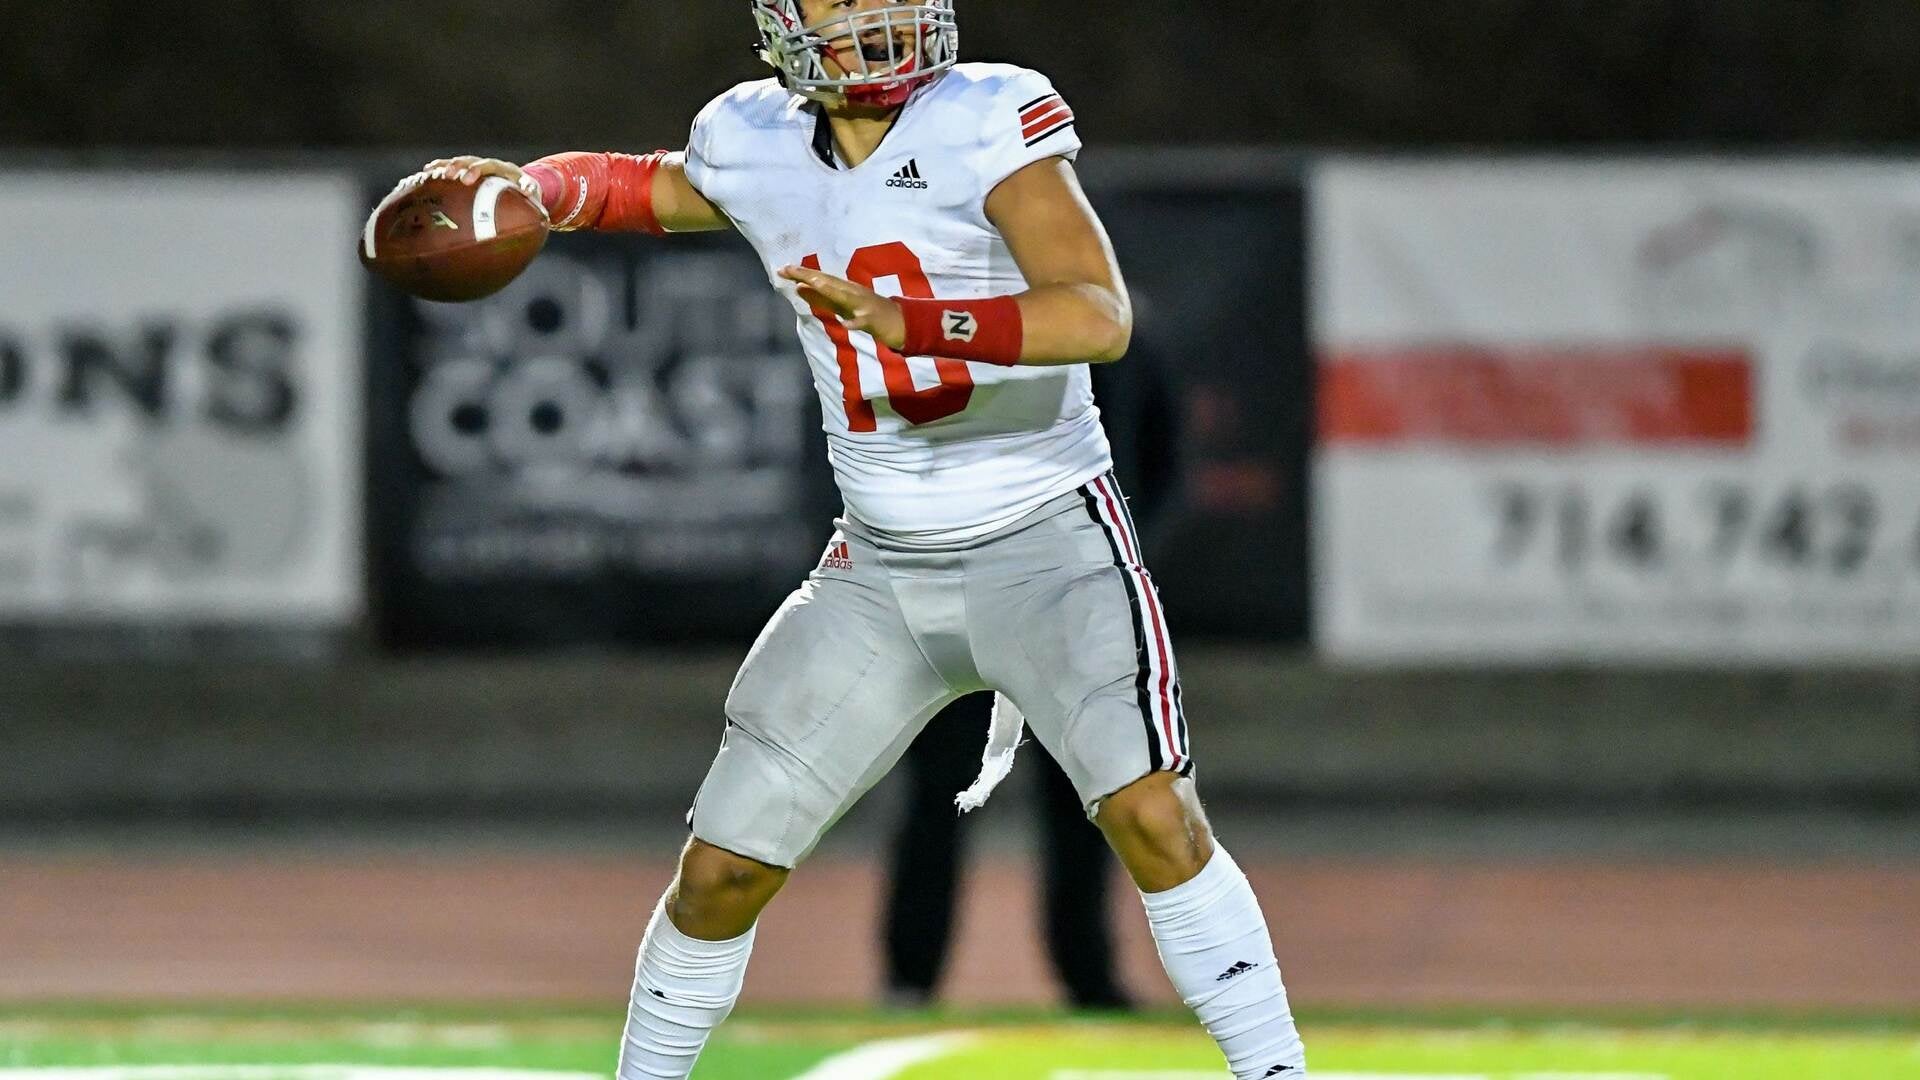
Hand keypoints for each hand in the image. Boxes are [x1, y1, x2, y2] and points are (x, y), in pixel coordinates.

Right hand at [404, 156, 546, 216]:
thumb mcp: (534, 193)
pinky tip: (426, 175)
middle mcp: (489, 165)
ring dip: (445, 166)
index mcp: (504, 169)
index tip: (466, 179)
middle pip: (471, 161)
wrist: (524, 187)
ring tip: (429, 172)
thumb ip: (532, 191)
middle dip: (458, 167)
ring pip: (459, 163)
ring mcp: (478, 168)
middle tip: (447, 175)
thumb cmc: (529, 194)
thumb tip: (529, 192)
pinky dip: (441, 171)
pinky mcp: (470, 174)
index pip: (489, 165)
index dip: (476, 170)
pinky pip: (454, 170)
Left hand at [779, 264, 904, 349]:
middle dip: (808, 276)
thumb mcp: (842, 305)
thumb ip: (821, 298)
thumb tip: (798, 288)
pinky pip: (864, 322)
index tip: (783, 269)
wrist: (901, 323)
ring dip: (829, 290)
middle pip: (829, 283)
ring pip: (846, 297)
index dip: (802, 273)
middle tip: (787, 269)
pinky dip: (855, 323)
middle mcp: (854, 293)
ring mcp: (865, 306)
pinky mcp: (875, 321)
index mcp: (845, 289)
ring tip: (813, 284)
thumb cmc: (869, 313)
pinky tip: (846, 325)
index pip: (821, 279)